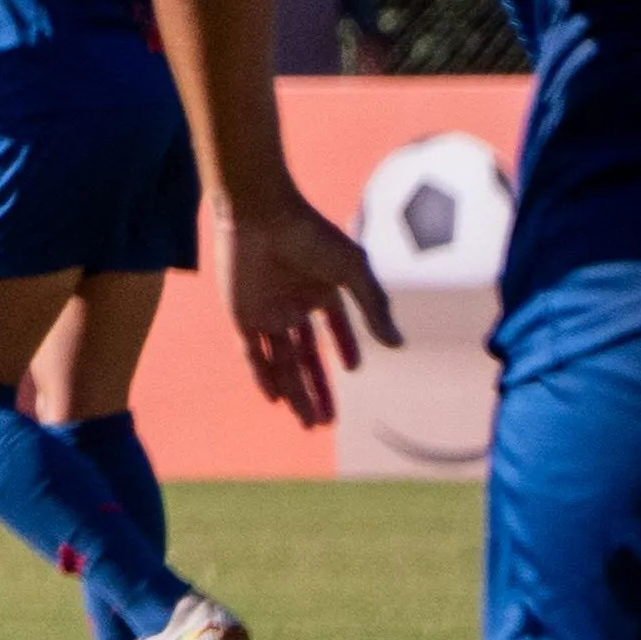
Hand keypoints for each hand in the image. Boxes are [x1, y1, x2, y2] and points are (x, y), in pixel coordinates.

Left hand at [213, 192, 398, 427]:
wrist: (261, 216)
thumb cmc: (310, 235)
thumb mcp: (353, 271)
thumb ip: (374, 308)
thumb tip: (397, 345)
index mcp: (320, 290)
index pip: (335, 327)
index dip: (345, 347)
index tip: (354, 369)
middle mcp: (293, 304)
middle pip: (307, 357)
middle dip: (318, 389)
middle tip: (328, 422)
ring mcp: (267, 312)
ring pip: (283, 362)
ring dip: (296, 393)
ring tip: (312, 423)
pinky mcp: (243, 316)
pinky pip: (253, 354)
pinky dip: (264, 376)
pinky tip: (277, 400)